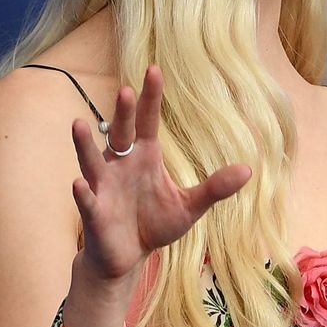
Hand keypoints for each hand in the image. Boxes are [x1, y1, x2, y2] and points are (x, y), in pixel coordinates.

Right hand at [69, 63, 252, 283]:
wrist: (127, 257)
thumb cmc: (154, 225)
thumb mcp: (190, 206)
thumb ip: (215, 188)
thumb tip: (248, 170)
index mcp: (144, 157)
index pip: (147, 121)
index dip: (150, 97)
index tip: (154, 69)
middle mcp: (120, 165)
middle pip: (121, 133)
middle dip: (122, 113)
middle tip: (125, 90)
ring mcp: (104, 187)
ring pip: (92, 160)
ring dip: (85, 144)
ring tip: (77, 124)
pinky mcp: (95, 212)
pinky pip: (88, 200)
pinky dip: (83, 192)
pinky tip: (80, 183)